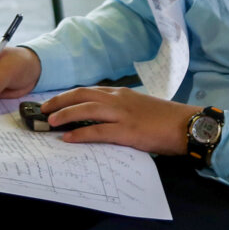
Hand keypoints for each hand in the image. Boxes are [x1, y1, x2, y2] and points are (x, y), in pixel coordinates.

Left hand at [40, 87, 200, 150]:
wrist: (185, 125)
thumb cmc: (164, 120)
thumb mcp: (139, 108)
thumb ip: (120, 110)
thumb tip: (99, 120)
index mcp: (121, 94)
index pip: (88, 91)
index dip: (68, 95)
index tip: (53, 102)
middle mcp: (119, 100)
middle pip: (82, 95)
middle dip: (60, 101)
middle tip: (43, 109)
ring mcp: (123, 114)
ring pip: (86, 110)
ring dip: (65, 115)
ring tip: (50, 122)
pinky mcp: (127, 131)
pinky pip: (98, 131)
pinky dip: (80, 134)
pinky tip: (68, 138)